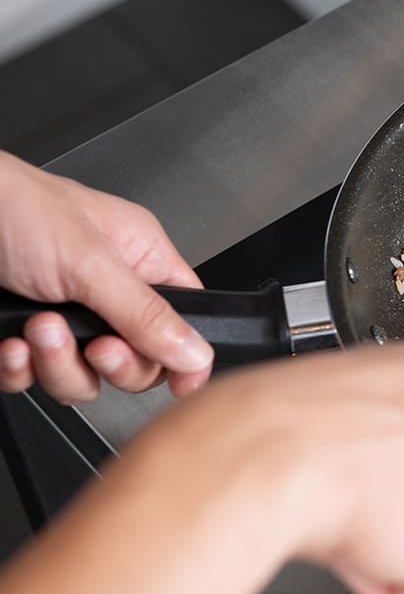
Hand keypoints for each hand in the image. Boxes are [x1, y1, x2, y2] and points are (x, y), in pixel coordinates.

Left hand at [0, 151, 212, 400]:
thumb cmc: (15, 208)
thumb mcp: (92, 264)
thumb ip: (146, 314)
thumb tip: (196, 352)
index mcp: (141, 260)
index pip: (183, 321)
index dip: (186, 355)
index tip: (182, 384)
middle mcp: (108, 292)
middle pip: (137, 361)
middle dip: (110, 362)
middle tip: (94, 345)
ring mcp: (66, 318)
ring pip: (84, 378)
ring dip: (56, 363)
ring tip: (37, 329)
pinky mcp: (23, 338)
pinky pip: (34, 379)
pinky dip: (19, 370)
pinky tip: (10, 343)